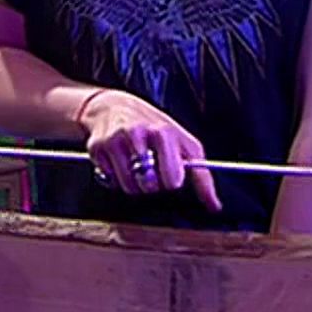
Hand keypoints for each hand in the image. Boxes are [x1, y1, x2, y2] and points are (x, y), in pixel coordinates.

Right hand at [79, 90, 220, 210]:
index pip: (172, 178)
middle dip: (153, 184)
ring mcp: (116, 141)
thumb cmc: (153, 127)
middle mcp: (138, 135)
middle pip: (150, 186)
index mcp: (163, 132)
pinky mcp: (97, 149)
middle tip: (152, 169)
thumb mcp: (182, 142)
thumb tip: (214, 206)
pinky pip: (111, 181)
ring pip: (130, 188)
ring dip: (135, 184)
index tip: (171, 174)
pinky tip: (120, 161)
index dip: (172, 181)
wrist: (112, 106)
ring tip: (136, 166)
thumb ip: (201, 174)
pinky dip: (116, 178)